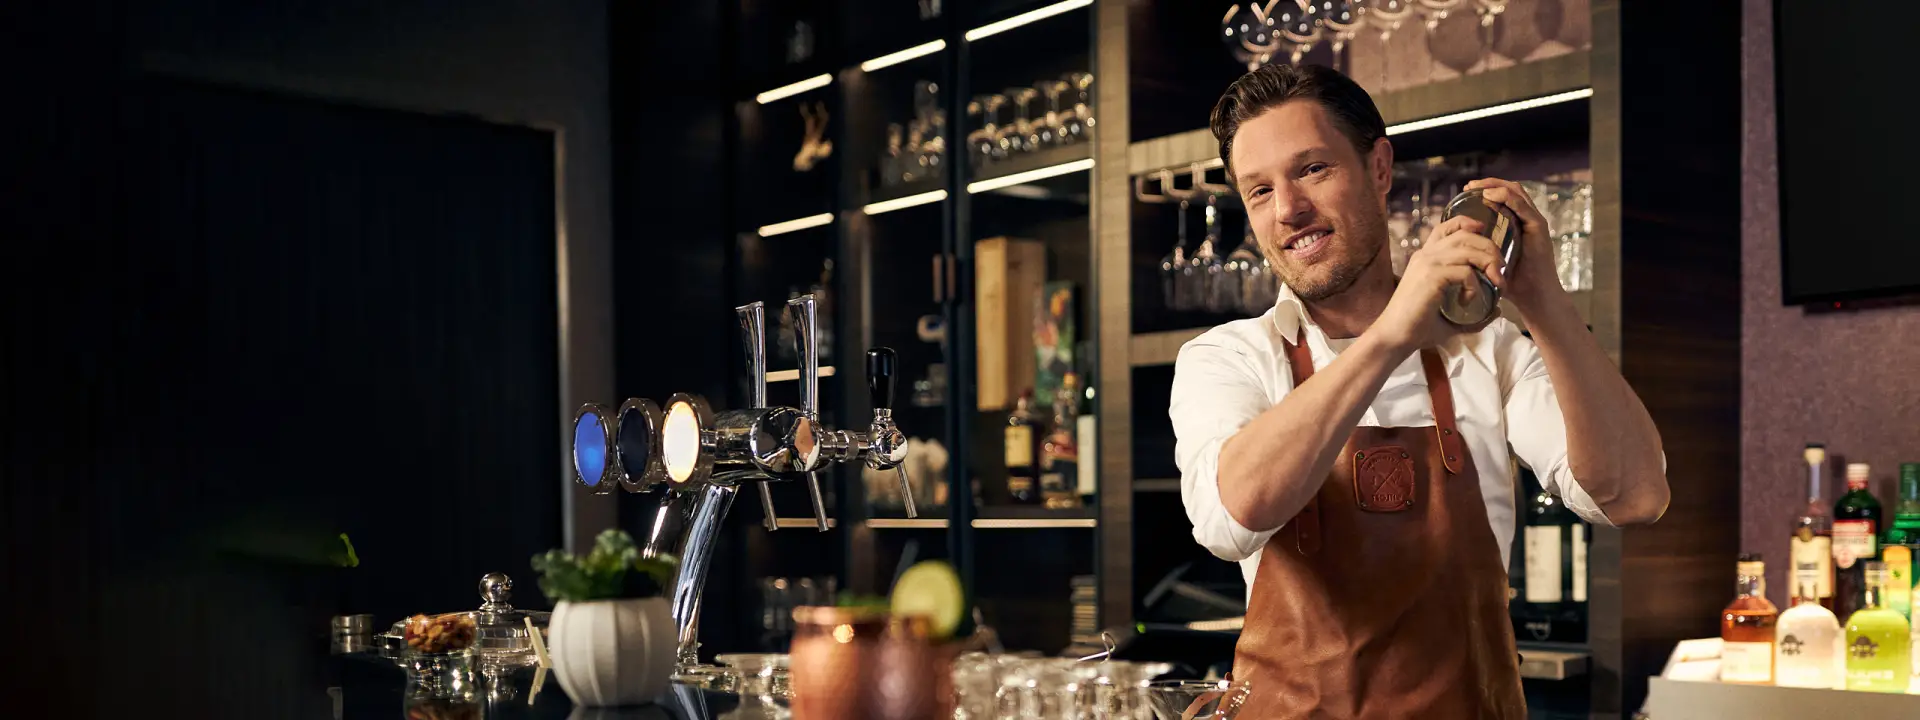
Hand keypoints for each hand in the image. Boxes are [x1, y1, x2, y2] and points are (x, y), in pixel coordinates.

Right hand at [1372, 214, 1506, 352]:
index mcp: (1425, 257)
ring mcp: (1427, 263)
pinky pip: (1465, 272)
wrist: (1394, 337)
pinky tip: (1468, 301)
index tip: (1484, 235)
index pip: (1446, 227)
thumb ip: (1472, 312)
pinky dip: (1475, 286)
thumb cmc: (1416, 328)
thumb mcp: (1448, 314)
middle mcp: (1425, 255)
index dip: (1467, 223)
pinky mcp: (1431, 276)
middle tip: (1500, 270)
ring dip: (1489, 264)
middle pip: (1465, 235)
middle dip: (1489, 248)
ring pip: (1469, 249)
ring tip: (1496, 283)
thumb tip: (1497, 310)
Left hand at [1461, 178, 1566, 314]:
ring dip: (1495, 186)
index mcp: (1518, 224)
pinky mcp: (1538, 228)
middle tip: (1468, 186)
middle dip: (1488, 184)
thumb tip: (1455, 244)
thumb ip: (1480, 248)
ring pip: (1516, 193)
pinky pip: (1522, 207)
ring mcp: (1534, 222)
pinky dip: (1506, 198)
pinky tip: (1490, 196)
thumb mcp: (1491, 260)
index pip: (1505, 197)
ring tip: (1476, 188)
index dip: (1486, 189)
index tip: (1466, 190)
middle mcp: (1528, 219)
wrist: (1534, 298)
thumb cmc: (1512, 283)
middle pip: (1510, 190)